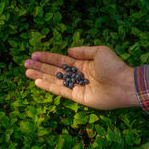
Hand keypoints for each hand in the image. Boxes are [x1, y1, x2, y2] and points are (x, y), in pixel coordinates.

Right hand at [24, 45, 139, 109]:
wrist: (124, 83)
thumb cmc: (114, 66)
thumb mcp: (99, 51)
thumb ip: (83, 51)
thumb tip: (68, 51)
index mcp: (82, 64)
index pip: (60, 60)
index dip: (47, 57)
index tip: (34, 54)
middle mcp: (77, 75)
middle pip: (54, 70)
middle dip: (40, 67)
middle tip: (25, 63)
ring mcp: (76, 86)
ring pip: (54, 80)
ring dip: (40, 76)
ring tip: (26, 72)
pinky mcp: (77, 97)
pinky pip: (60, 91)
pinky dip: (48, 86)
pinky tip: (37, 82)